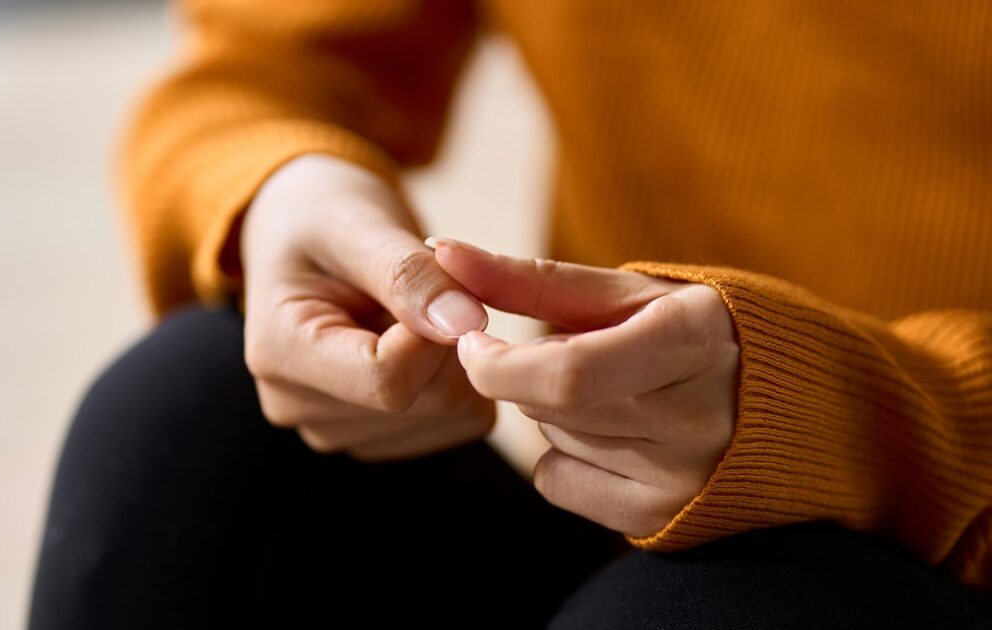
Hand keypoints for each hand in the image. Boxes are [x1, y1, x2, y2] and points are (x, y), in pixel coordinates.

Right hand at [239, 155, 494, 460]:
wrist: (301, 233)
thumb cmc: (321, 217)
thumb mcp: (356, 223)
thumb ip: (408, 273)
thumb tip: (465, 324)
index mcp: (278, 353)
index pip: (388, 379)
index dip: (435, 330)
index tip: (436, 277)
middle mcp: (297, 407)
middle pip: (426, 401)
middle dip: (446, 336)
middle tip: (420, 285)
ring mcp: (334, 430)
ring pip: (450, 413)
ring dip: (451, 354)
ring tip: (404, 310)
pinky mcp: (375, 438)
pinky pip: (460, 421)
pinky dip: (457, 375)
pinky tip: (415, 340)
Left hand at [431, 238, 737, 535]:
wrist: (788, 402)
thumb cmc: (692, 328)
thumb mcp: (625, 291)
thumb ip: (528, 278)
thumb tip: (442, 253)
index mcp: (694, 339)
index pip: (567, 373)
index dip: (499, 364)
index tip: (472, 342)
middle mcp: (699, 417)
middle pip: (552, 406)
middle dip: (531, 374)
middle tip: (575, 351)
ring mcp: (686, 476)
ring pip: (551, 440)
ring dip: (552, 412)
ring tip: (614, 389)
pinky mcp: (663, 516)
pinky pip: (558, 483)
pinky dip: (562, 455)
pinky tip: (613, 432)